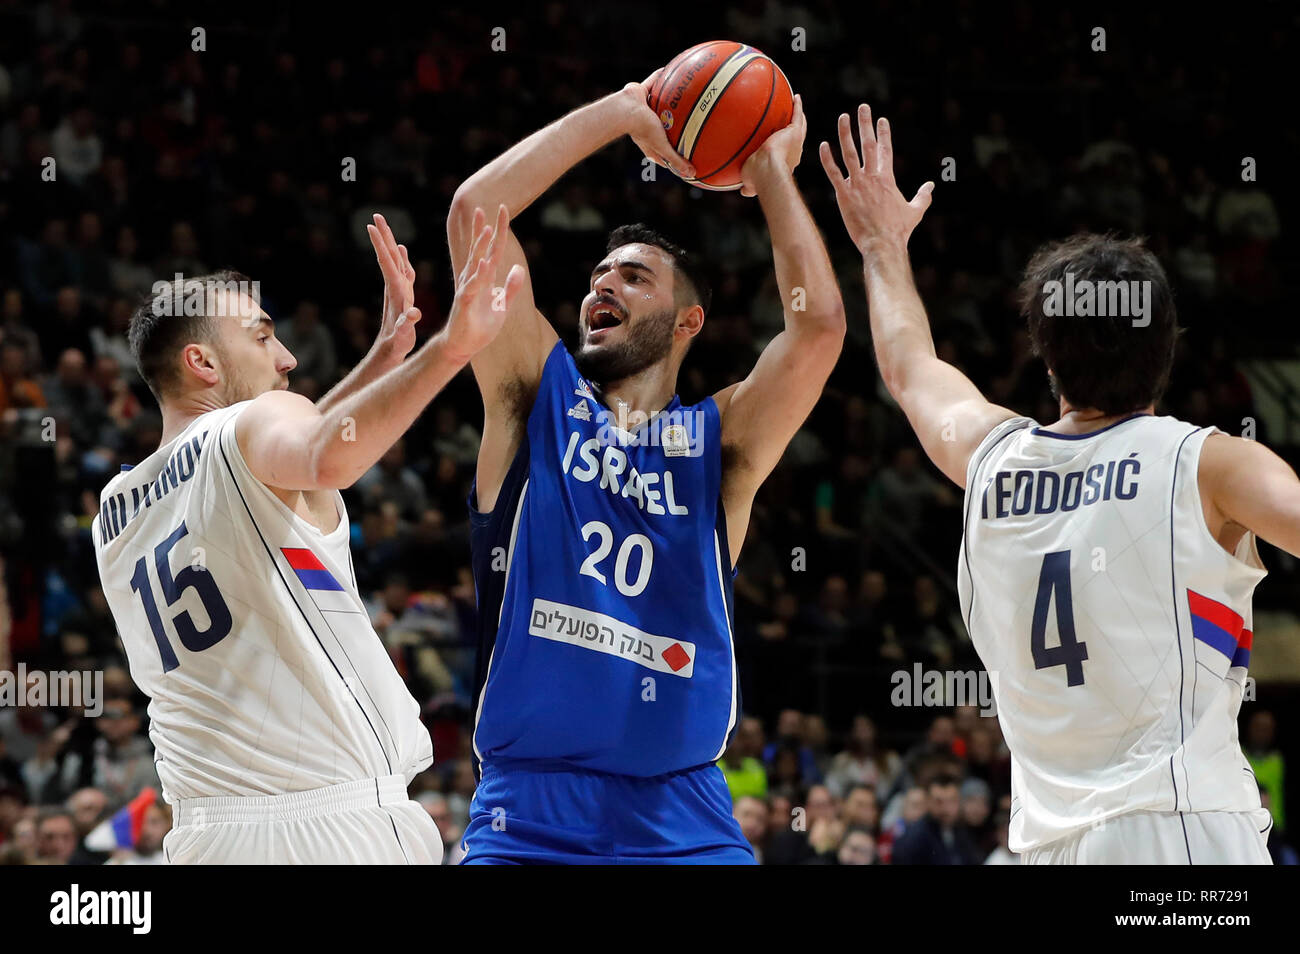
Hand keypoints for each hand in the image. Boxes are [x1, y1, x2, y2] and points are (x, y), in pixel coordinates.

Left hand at [365, 213, 419, 361]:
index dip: (380, 245)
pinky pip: (402, 270)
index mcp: (395, 290)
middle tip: (377, 216)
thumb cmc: (398, 342)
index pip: (386, 262)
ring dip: (389, 242)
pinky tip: (401, 249)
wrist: (391, 349)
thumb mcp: (404, 334)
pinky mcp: (402, 293)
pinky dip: (401, 257)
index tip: (371, 226)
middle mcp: (395, 286)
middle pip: (388, 256)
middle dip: (383, 236)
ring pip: (394, 260)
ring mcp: (398, 289)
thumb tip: (413, 314)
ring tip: (385, 226)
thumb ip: (407, 323)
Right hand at [440, 204, 525, 362]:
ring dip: (481, 247)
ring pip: (476, 264)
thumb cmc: (480, 326)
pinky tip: (483, 263)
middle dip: (482, 229)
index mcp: (484, 278)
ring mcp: (468, 289)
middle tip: (482, 207)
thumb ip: (511, 287)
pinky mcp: (465, 303)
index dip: (498, 231)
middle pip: (480, 250)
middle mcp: (474, 279)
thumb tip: (519, 269)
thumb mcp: (502, 305)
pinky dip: (479, 275)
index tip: (502, 210)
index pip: (493, 250)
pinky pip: (473, 286)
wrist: (464, 346)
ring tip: (486, 228)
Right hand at [619, 71, 695, 180]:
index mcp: (650, 141)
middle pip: (664, 125)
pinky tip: (674, 69)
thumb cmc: (642, 130)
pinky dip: (661, 76)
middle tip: (688, 124)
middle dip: (674, 125)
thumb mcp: (663, 147)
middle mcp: (646, 124)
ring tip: (683, 94)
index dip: (674, 154)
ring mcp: (643, 108)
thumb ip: (676, 160)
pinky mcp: (641, 92)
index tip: (686, 155)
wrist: (624, 110)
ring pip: (660, 103)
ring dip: (669, 100)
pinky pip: (654, 81)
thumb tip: (692, 174)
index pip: (665, 151)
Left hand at [739, 93, 805, 196]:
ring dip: (799, 116)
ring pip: (800, 126)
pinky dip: (798, 106)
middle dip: (795, 131)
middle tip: (792, 123)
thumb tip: (742, 191)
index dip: (785, 151)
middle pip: (796, 139)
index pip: (786, 155)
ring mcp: (796, 141)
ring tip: (797, 106)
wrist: (767, 171)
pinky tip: (796, 97)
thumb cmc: (758, 178)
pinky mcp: (794, 132)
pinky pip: (797, 115)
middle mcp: (794, 153)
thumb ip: (748, 186)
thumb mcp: (750, 182)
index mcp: (785, 164)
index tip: (782, 146)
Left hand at [820, 104, 932, 251]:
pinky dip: (828, 159)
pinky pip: (833, 173)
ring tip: (843, 117)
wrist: (882, 244)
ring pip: (849, 154)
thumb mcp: (915, 211)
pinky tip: (823, 145)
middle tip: (863, 107)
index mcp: (888, 178)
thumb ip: (923, 196)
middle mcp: (872, 177)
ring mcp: (857, 185)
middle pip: (868, 145)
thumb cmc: (899, 230)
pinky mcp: (843, 195)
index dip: (884, 133)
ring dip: (845, 134)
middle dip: (865, 124)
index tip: (881, 119)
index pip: (886, 150)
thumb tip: (931, 185)